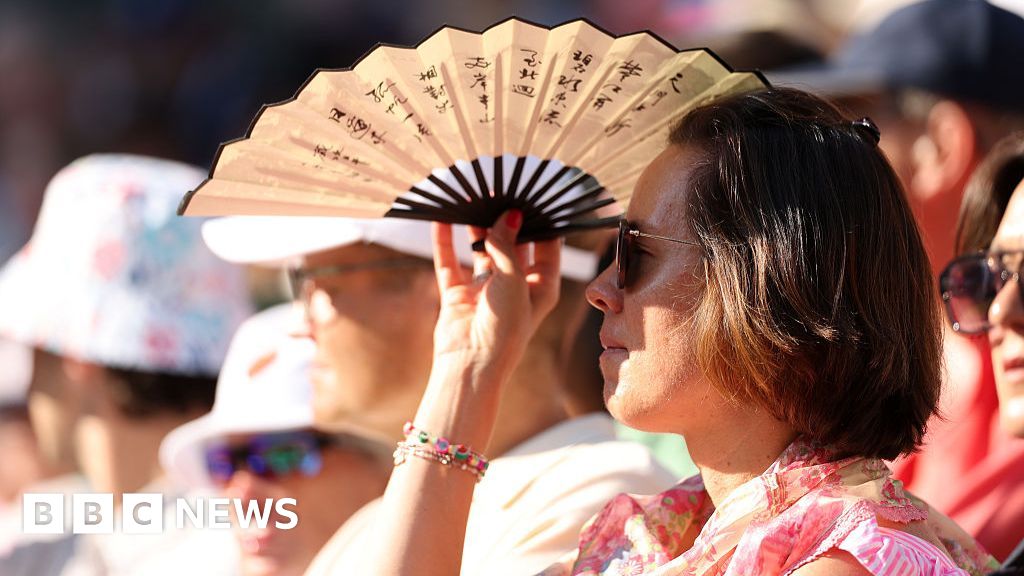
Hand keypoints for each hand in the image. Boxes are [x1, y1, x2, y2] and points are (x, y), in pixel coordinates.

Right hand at [431, 210, 560, 382]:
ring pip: (481, 249)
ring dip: (476, 227)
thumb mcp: (513, 280)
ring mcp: (486, 289)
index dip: (542, 221)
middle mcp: (516, 285)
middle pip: (513, 244)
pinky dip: (446, 241)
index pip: (547, 246)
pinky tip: (441, 219)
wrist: (470, 364)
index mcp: (542, 286)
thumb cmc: (505, 328)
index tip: (536, 194)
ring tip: (472, 198)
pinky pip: (451, 262)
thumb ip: (507, 245)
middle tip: (500, 189)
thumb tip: (509, 214)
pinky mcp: (459, 294)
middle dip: (506, 219)